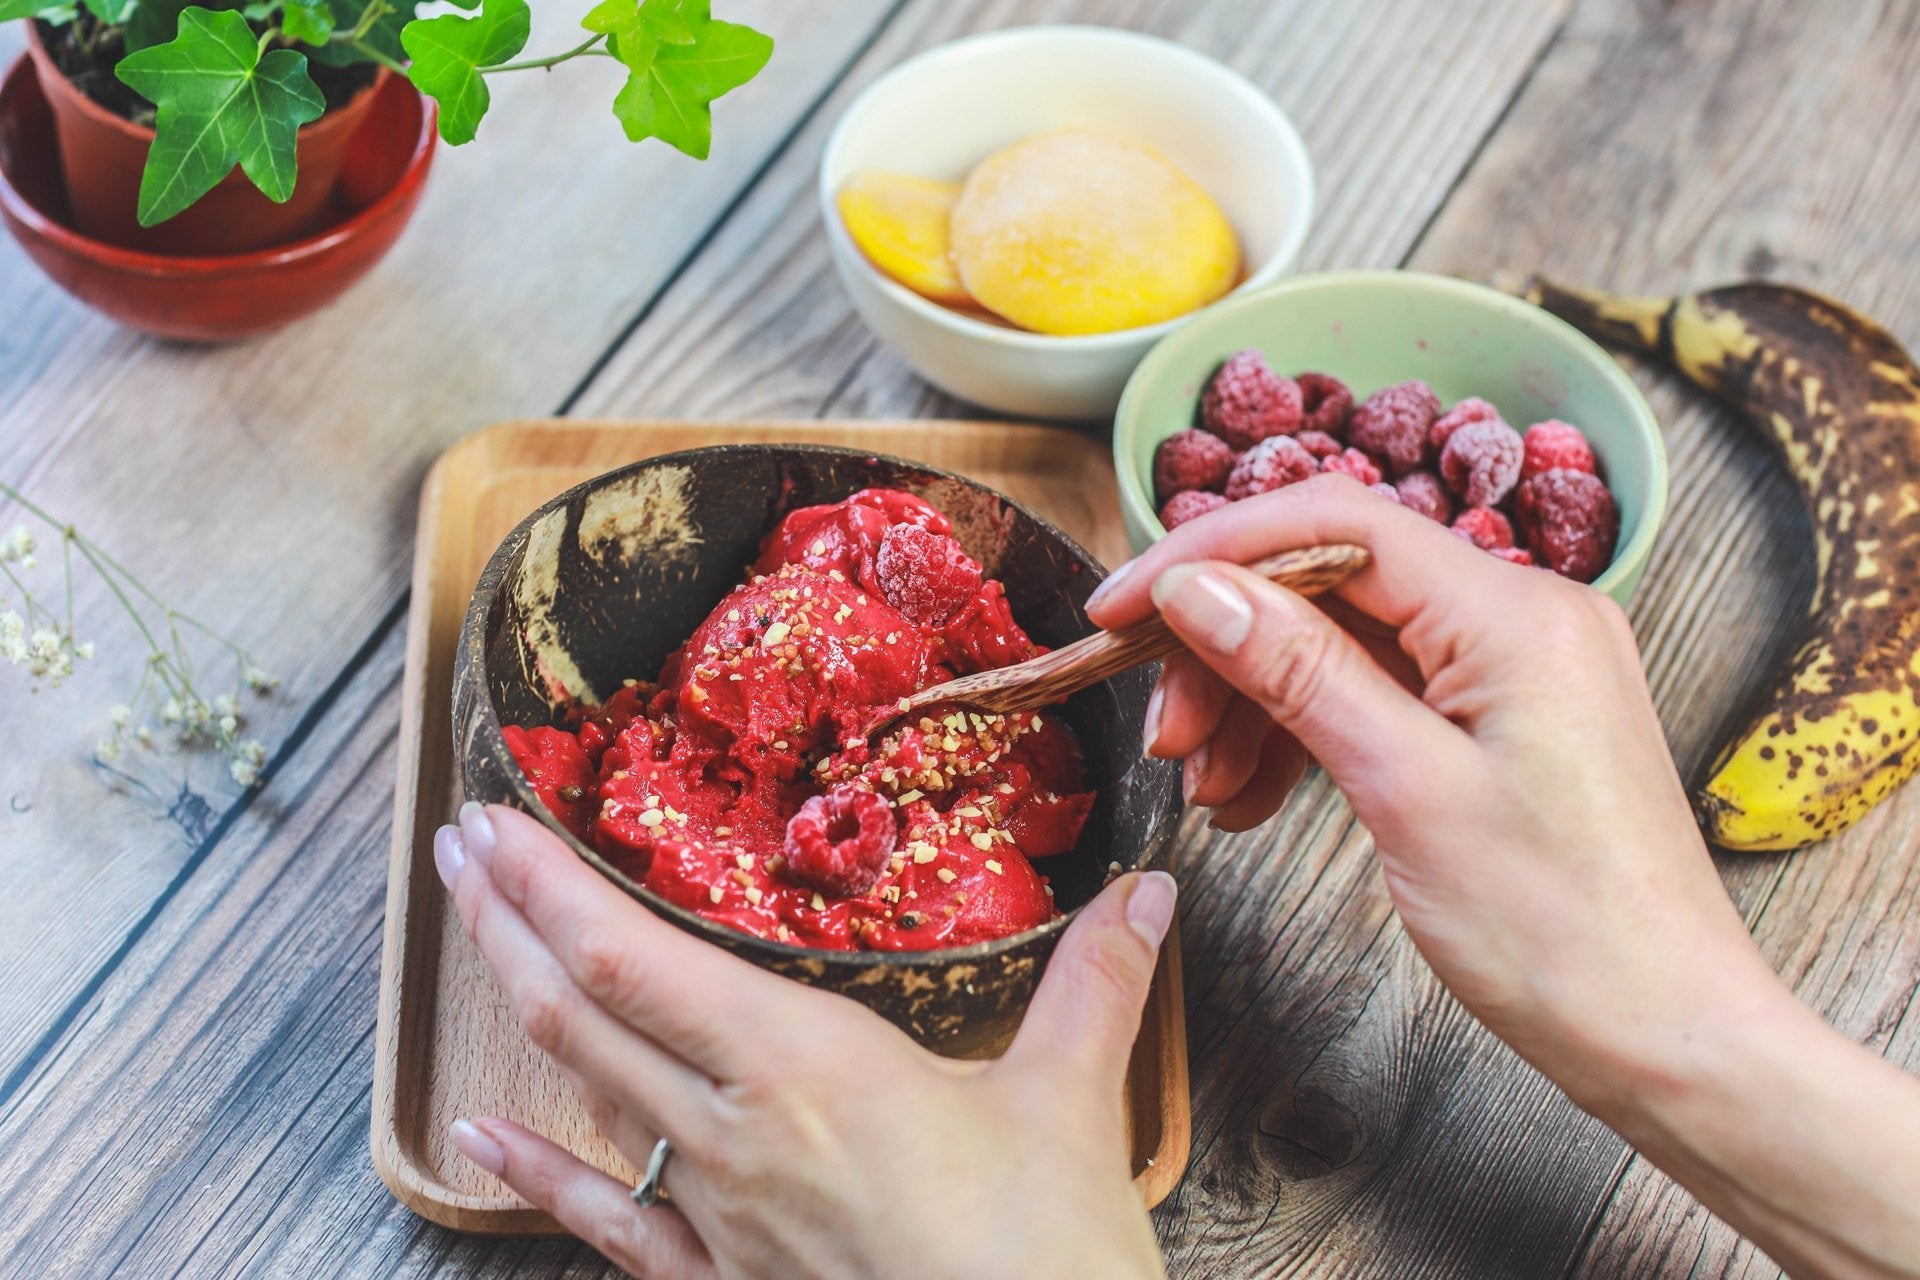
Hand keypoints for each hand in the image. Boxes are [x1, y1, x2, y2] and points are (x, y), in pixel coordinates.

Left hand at [432, 803, 1172, 1279]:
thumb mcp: (1073, 1104)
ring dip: (517, 1005)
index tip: (493, 821)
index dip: (551, 887)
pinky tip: (479, 1139)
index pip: (637, 960)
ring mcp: (719, 1217)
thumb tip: (1146, 894)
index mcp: (808, 1067)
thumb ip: (1097, 984)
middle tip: (455, 846)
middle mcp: (736, 1133)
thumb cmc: (1043, 1260)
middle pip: (583, 1011)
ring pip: (587, 1094)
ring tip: (468, 939)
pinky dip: (538, 1177)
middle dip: (508, 919)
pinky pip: (609, 1226)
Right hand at [1089, 473, 1754, 1087]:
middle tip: (1162, 729)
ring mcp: (1515, 667)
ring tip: (1206, 785)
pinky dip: (1305, 734)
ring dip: (1256, 701)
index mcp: (1516, 612)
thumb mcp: (1407, 792)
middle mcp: (1522, 615)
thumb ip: (1299, 673)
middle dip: (1228, 646)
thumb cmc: (1565, 933)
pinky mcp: (1502, 719)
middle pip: (1330, 581)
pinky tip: (1254, 794)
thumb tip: (1198, 590)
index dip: (1210, 552)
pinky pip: (1378, 694)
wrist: (1670, 1038)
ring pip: (1344, 642)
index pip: (1333, 522)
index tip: (1122, 606)